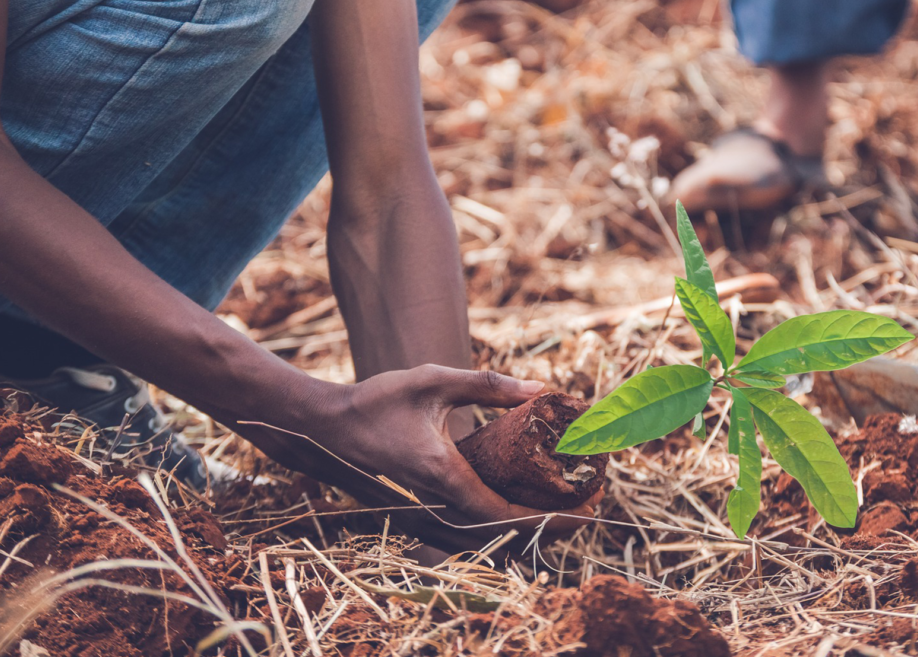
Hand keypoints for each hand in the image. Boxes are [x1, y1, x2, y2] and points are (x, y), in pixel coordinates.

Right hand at [238, 365, 598, 551]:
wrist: (328, 425)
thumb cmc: (378, 400)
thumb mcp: (435, 381)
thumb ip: (489, 385)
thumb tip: (542, 391)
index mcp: (444, 474)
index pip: (505, 513)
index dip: (550, 517)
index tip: (585, 508)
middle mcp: (438, 500)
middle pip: (505, 533)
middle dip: (551, 526)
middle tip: (589, 507)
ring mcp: (431, 507)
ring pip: (489, 535)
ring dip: (530, 526)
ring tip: (567, 508)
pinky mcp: (429, 503)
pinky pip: (474, 525)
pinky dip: (505, 521)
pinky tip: (526, 504)